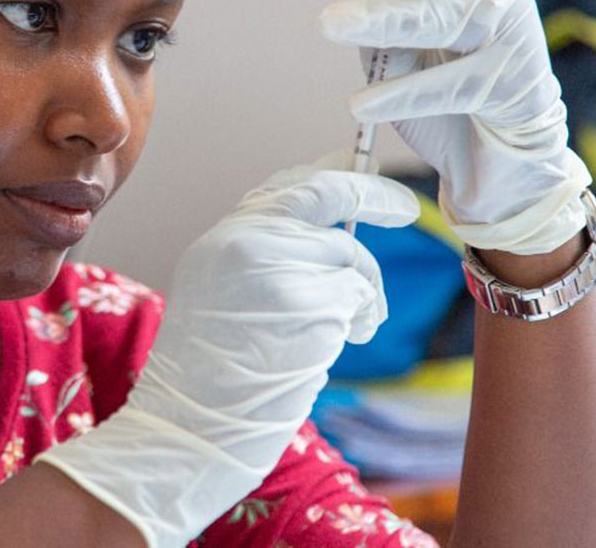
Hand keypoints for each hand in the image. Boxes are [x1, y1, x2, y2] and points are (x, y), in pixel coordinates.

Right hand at [35, 152, 418, 547]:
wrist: (190, 426)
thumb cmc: (209, 376)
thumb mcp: (220, 293)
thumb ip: (265, 257)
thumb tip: (328, 233)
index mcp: (221, 240)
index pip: (285, 186)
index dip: (332, 173)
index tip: (362, 170)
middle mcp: (245, 242)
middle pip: (327, 198)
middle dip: (374, 196)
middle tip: (405, 208)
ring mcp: (277, 270)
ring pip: (350, 257)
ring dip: (365, 293)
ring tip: (355, 327)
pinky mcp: (308, 305)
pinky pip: (357, 297)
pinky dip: (360, 320)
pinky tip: (340, 344)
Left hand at [319, 0, 590, 254]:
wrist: (498, 166)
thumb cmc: (447, 103)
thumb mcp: (403, 59)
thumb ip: (386, 33)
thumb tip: (355, 22)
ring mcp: (502, 36)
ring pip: (441, 19)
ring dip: (385, 21)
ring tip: (328, 26)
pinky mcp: (504, 84)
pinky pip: (443, 87)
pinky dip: (400, 96)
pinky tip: (362, 102)